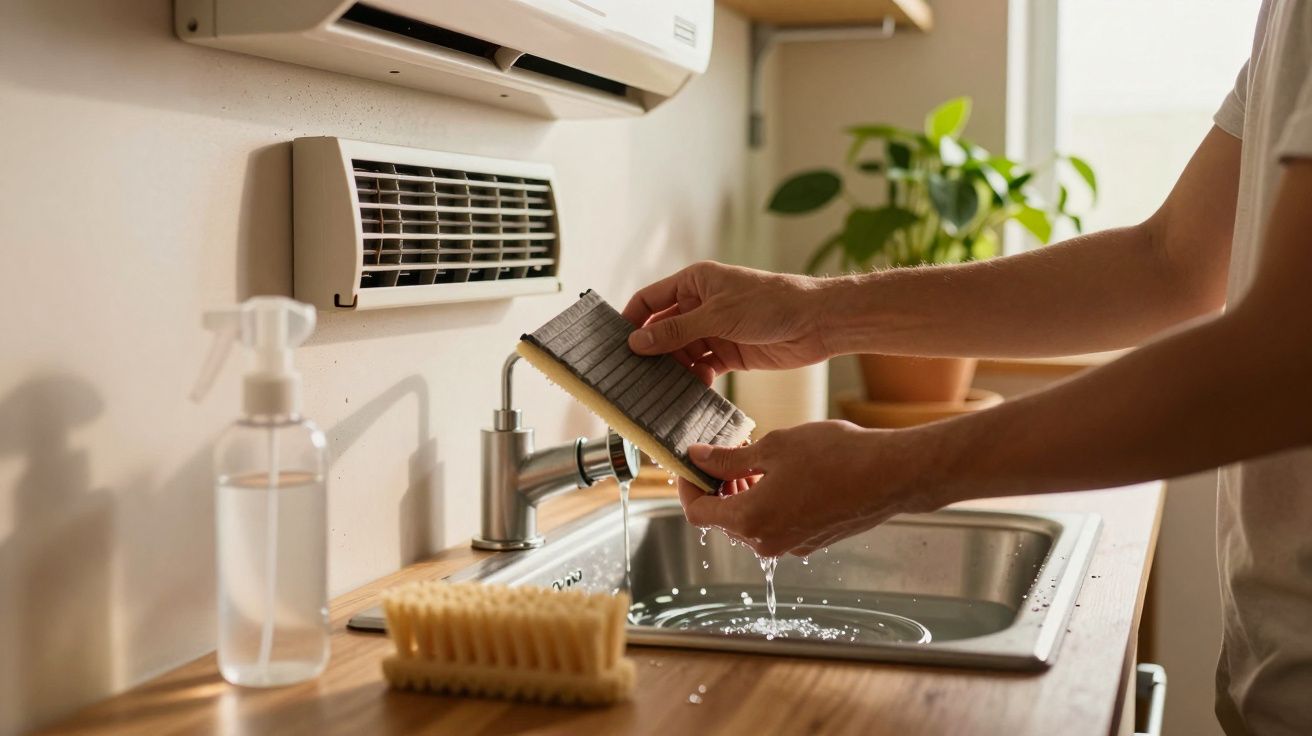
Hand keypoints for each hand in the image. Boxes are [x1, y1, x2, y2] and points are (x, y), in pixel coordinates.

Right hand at [622, 261, 834, 382]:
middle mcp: (700, 305)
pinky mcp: (729, 353)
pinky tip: (687, 393)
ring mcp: (714, 330)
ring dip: (671, 370)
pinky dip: (694, 380)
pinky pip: (701, 368)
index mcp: (694, 283)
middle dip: (649, 352)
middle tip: (630, 376)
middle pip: (662, 330)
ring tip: (656, 390)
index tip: (614, 345)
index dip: (631, 320)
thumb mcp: (718, 315)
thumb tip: (637, 342)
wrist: (816, 323)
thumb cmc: (770, 304)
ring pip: (680, 352)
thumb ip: (676, 330)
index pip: (649, 300)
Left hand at [676, 421, 946, 556]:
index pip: (697, 512)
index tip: (690, 462)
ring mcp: (790, 545)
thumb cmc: (835, 456)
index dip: (687, 485)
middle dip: (717, 487)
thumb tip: (697, 458)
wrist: (891, 475)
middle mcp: (767, 542)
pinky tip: (781, 474)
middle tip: (725, 452)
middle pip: (722, 519)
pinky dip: (766, 502)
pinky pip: (774, 525)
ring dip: (742, 494)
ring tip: (754, 458)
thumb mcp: (773, 447)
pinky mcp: (811, 542)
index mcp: (750, 519)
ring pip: (749, 523)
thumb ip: (729, 459)